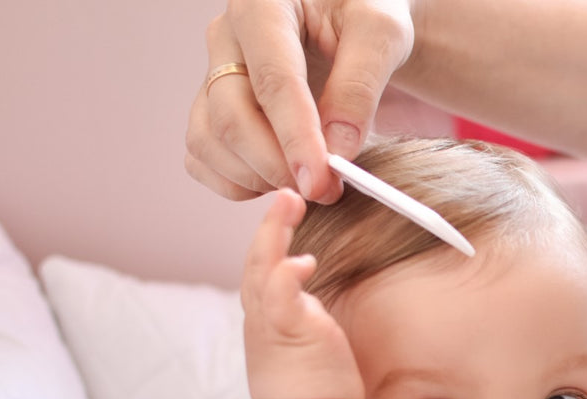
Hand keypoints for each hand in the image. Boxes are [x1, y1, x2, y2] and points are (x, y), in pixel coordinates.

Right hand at [186, 0, 413, 202]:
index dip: (295, 138)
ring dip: (258, 179)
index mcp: (263, 5)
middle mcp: (225, 37)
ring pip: (209, 142)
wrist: (355, 28)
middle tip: (326, 191)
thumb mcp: (382, 34)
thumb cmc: (367, 20)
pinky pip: (203, 159)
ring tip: (310, 182)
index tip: (319, 181)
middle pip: (231, 117)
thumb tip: (337, 149)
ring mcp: (213, 75)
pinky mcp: (211, 109)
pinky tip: (281, 181)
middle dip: (277, 166)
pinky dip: (239, 184)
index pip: (273, 81)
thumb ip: (360, 85)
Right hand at [241, 189, 365, 398]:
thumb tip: (305, 291)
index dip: (268, 238)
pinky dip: (286, 274)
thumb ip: (298, 311)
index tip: (282, 213)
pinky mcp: (289, 332)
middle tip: (285, 194)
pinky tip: (301, 259)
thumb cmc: (309, 386)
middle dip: (268, 224)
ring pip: (262, 268)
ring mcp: (271, 323)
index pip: (260, 268)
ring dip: (273, 232)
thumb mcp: (299, 339)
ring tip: (288, 201)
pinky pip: (281, 296)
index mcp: (263, 317)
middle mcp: (260, 316)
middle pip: (255, 259)